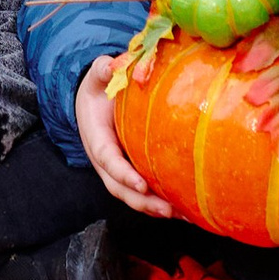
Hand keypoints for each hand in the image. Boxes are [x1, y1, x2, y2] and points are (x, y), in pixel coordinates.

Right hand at [76, 56, 169, 217]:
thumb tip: (115, 65)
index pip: (108, 160)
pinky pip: (144, 193)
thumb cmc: (98, 90)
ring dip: (156, 209)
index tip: (141, 184)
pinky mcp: (131, 174)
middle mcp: (105, 162)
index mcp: (96, 139)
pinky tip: (185, 208)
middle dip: (143, 202)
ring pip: (133, 197)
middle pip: (120, 189)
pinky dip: (161, 204)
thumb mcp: (97, 76)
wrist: (92, 103)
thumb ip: (104, 69)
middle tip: (168, 210)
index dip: (123, 174)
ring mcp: (118, 171)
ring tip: (183, 214)